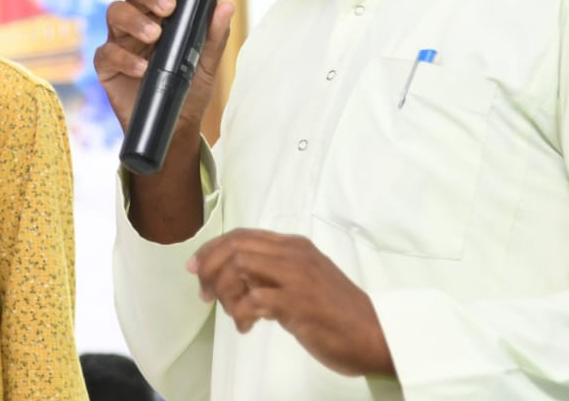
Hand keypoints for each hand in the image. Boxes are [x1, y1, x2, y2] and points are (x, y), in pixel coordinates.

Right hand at [93, 0, 233, 139]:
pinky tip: (143, 69)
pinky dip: (125, 58)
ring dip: (134, 20)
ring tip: (155, 35)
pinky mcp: (107, 66)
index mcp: (162, 13)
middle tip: (168, 7)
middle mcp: (138, 20)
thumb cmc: (190, 88)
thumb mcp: (207, 62)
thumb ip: (214, 34)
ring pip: (114, 13)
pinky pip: (107, 53)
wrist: (176, 127)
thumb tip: (226, 5)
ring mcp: (120, 41)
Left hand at [187, 228, 393, 376]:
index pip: (242, 235)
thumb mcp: (303, 281)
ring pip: (239, 267)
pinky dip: (240, 313)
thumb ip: (273, 274)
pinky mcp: (297, 303)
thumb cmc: (336, 312)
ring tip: (229, 312)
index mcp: (294, 246)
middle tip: (204, 293)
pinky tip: (246, 327)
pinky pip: (253, 300)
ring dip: (223, 291)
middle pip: (235, 246)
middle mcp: (293, 254)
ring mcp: (296, 277)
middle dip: (209, 267)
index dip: (212, 248)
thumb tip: (235, 281)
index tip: (195, 267)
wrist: (373, 333)